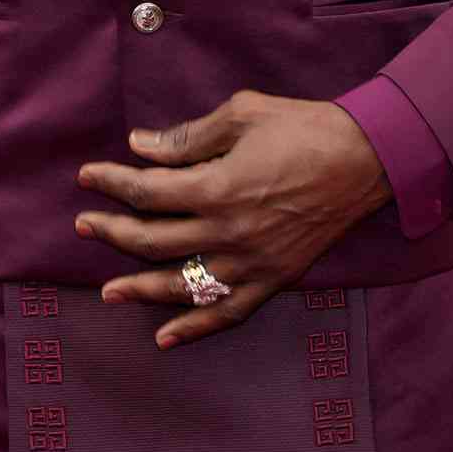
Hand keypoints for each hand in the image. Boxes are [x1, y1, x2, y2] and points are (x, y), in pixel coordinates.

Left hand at [74, 90, 391, 346]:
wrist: (368, 159)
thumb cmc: (305, 128)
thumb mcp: (242, 115)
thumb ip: (188, 137)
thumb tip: (142, 146)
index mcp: (216, 188)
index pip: (146, 192)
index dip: (111, 182)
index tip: (88, 177)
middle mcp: (228, 233)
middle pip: (152, 241)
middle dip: (111, 232)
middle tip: (84, 226)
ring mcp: (251, 263)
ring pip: (181, 285)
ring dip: (139, 289)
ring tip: (108, 292)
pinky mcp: (274, 279)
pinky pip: (227, 312)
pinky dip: (195, 327)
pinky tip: (165, 336)